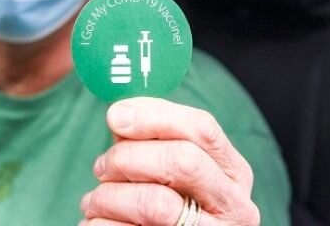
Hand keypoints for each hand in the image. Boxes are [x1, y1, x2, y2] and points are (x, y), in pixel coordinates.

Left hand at [80, 97, 258, 225]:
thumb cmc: (165, 200)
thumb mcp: (168, 167)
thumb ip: (149, 138)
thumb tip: (119, 113)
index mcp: (234, 172)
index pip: (202, 128)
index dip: (153, 116)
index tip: (115, 116)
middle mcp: (235, 206)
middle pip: (183, 160)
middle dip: (129, 157)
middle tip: (101, 166)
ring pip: (155, 203)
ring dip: (109, 196)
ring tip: (94, 200)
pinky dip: (103, 222)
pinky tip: (99, 220)